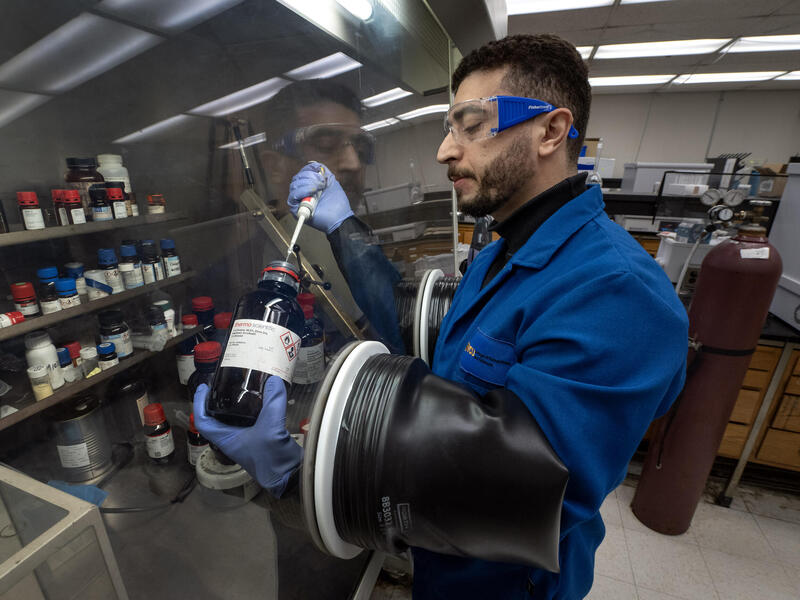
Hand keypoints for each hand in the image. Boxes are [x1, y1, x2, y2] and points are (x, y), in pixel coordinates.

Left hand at [193, 378, 302, 496]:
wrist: (289, 476)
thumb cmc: (272, 460)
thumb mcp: (271, 428)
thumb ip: (273, 402)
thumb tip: (273, 380)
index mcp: (226, 440)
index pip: (204, 421)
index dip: (200, 403)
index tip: (204, 387)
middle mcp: (233, 439)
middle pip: (216, 418)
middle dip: (216, 400)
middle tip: (221, 383)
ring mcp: (246, 438)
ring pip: (233, 418)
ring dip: (234, 404)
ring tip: (239, 387)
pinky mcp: (259, 437)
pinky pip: (250, 419)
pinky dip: (252, 408)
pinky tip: (260, 398)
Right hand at [288, 161, 353, 233]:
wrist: (339, 217)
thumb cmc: (337, 203)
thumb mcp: (331, 181)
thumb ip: (323, 171)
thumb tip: (314, 164)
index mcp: (309, 186)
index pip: (302, 173)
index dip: (308, 170)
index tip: (319, 172)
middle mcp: (302, 193)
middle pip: (297, 178)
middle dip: (309, 177)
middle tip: (321, 183)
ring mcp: (299, 201)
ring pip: (294, 186)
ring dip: (307, 184)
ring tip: (319, 189)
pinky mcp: (296, 210)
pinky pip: (292, 197)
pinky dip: (302, 192)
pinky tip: (312, 193)